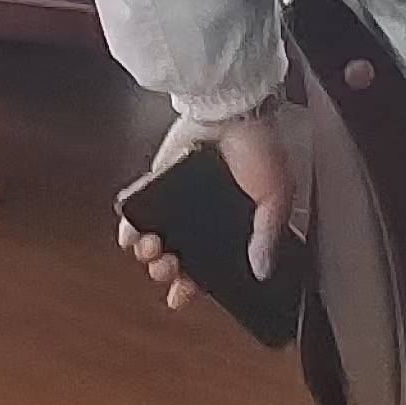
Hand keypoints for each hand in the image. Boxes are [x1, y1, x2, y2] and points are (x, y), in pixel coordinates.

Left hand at [118, 108, 290, 316]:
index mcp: (232, 225)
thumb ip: (267, 233)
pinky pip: (137, 211)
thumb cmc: (259, 146)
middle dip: (166, 272)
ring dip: (147, 252)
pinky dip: (130, 225)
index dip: (194, 286)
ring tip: (152, 248)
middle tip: (166, 268)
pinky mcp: (157, 184)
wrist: (232, 107)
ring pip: (154, 240)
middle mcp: (202, 218)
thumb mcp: (275, 194)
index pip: (209, 267)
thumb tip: (262, 269)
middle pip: (177, 259)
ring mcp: (177, 203)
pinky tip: (132, 232)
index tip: (181, 297)